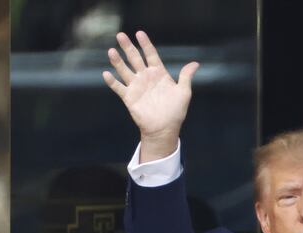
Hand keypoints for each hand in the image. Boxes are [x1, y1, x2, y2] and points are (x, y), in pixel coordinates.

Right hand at [102, 31, 198, 162]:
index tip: (139, 33)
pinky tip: (106, 73)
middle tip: (121, 35)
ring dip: (117, 61)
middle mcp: (146, 77)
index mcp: (159, 74)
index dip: (146, 44)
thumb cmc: (176, 111)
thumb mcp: (183, 92)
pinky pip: (118, 88)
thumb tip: (195, 63)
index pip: (151, 55)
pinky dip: (112, 81)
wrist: (165, 128)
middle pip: (135, 58)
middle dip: (128, 47)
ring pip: (124, 70)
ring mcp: (136, 86)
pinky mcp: (129, 97)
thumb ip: (186, 77)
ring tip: (112, 51)